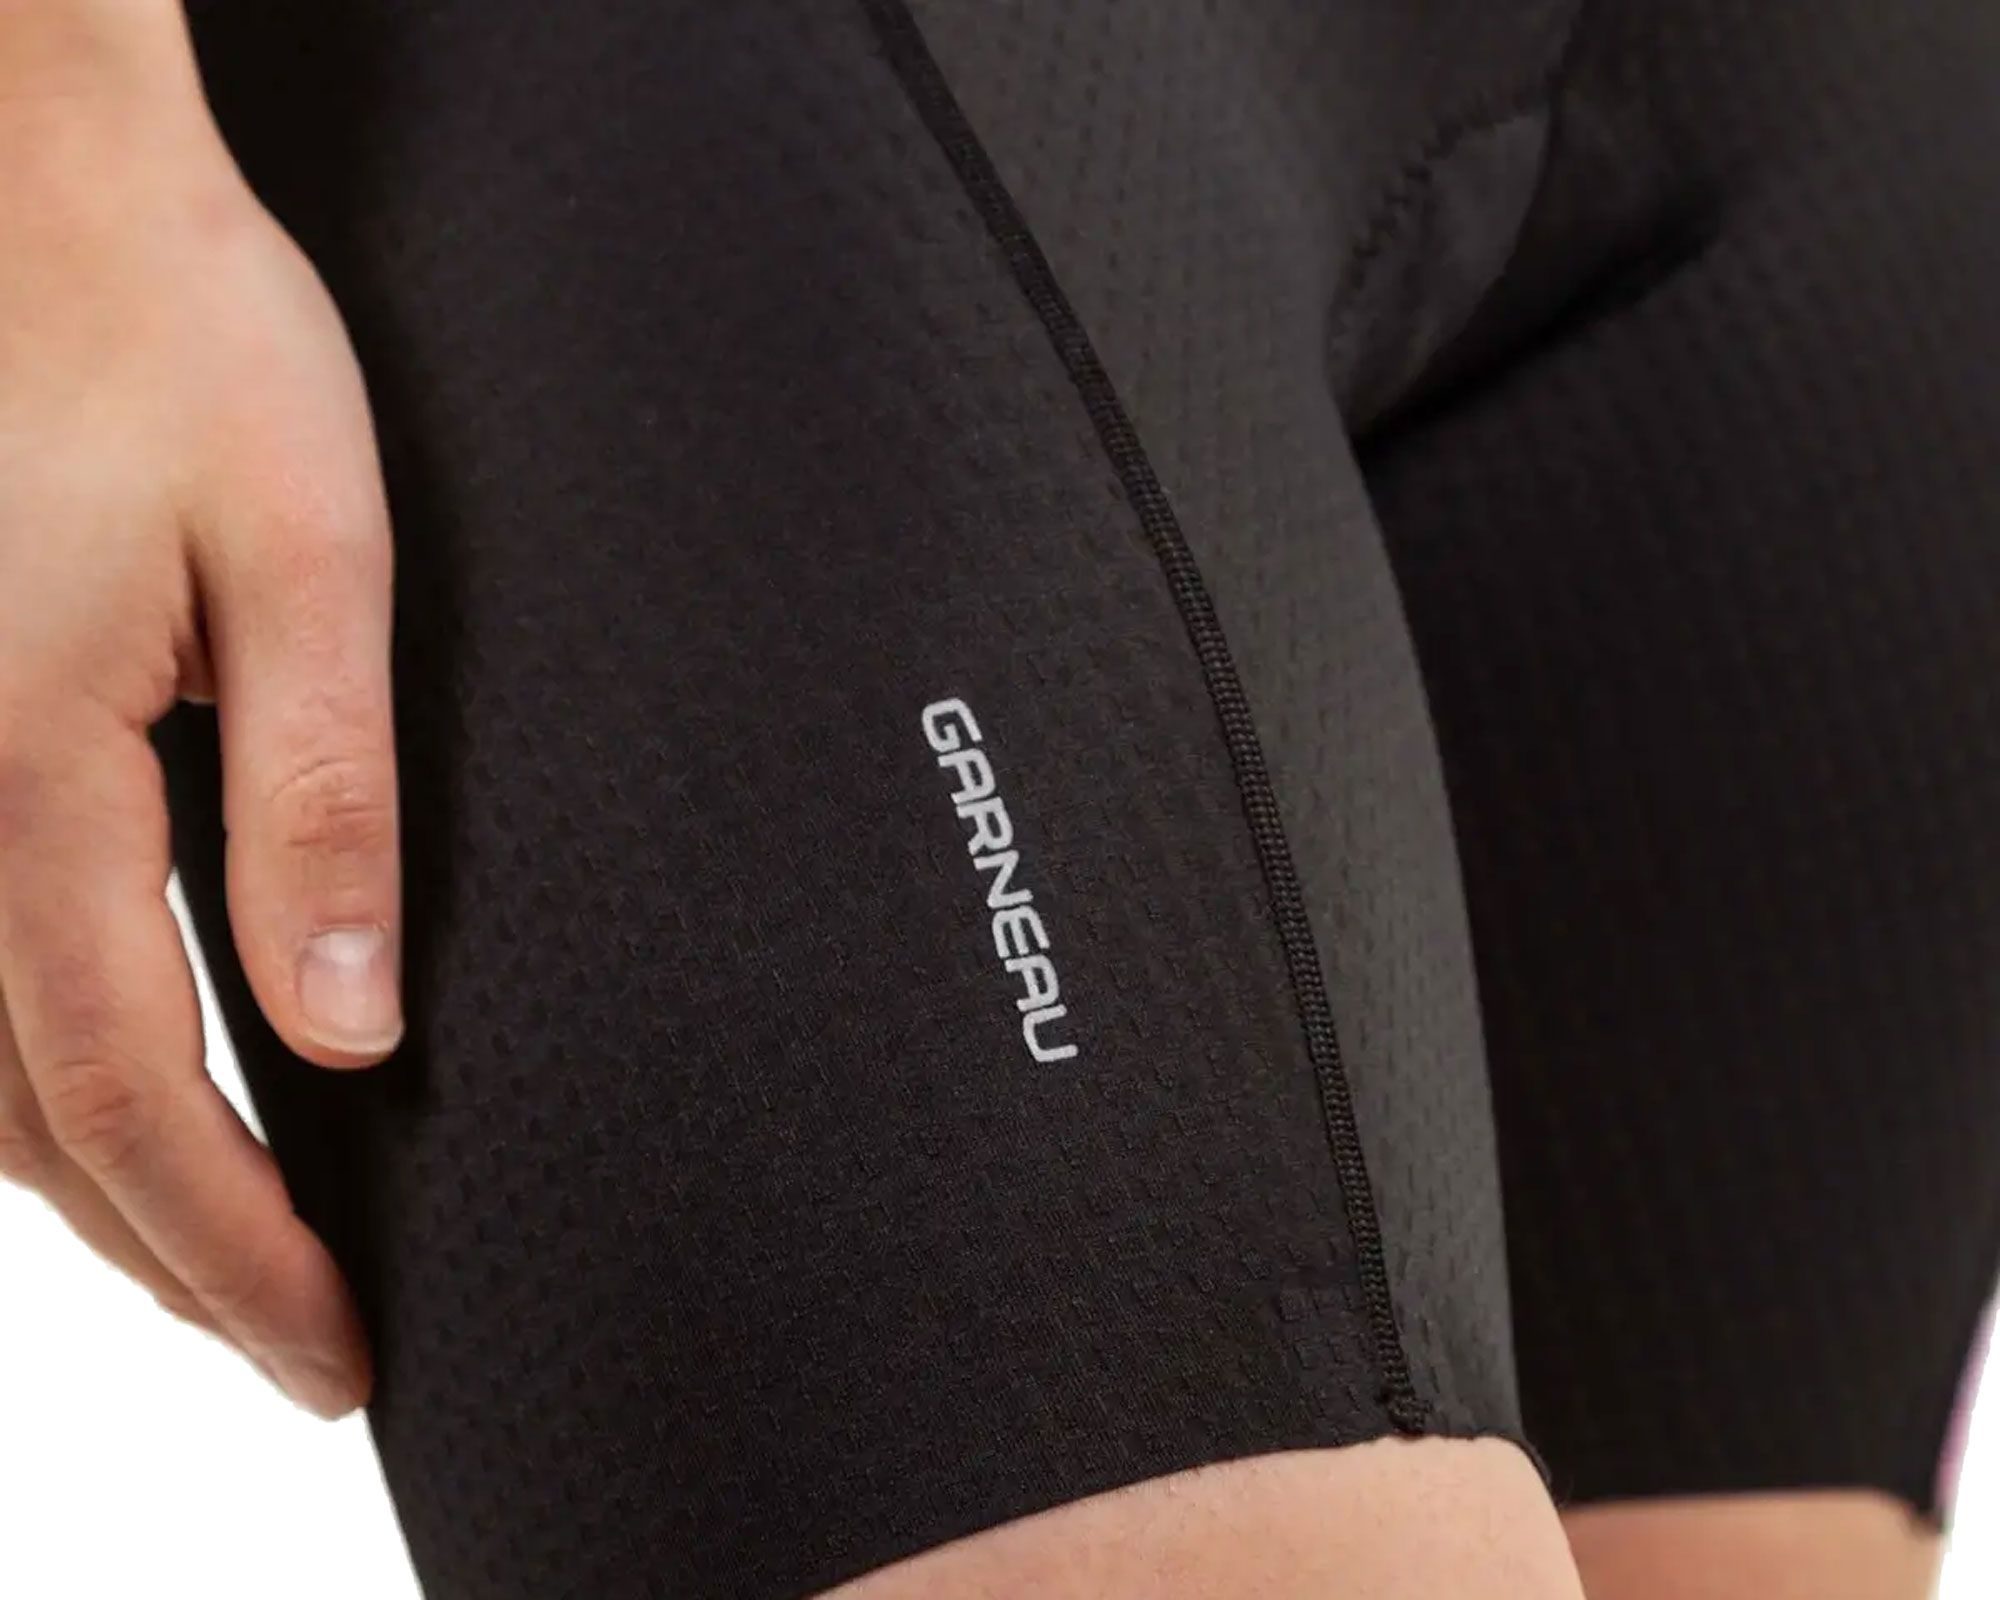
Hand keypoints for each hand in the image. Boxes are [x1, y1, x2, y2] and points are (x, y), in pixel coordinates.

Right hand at [0, 10, 395, 1415]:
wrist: (35, 186)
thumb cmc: (171, 332)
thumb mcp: (305, 558)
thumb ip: (320, 799)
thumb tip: (345, 1023)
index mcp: (32, 775)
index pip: (139, 1095)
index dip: (237, 1252)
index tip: (334, 1348)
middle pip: (36, 1124)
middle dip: (177, 1260)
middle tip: (297, 1351)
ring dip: (98, 1191)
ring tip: (221, 1265)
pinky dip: (31, 1085)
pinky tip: (98, 1106)